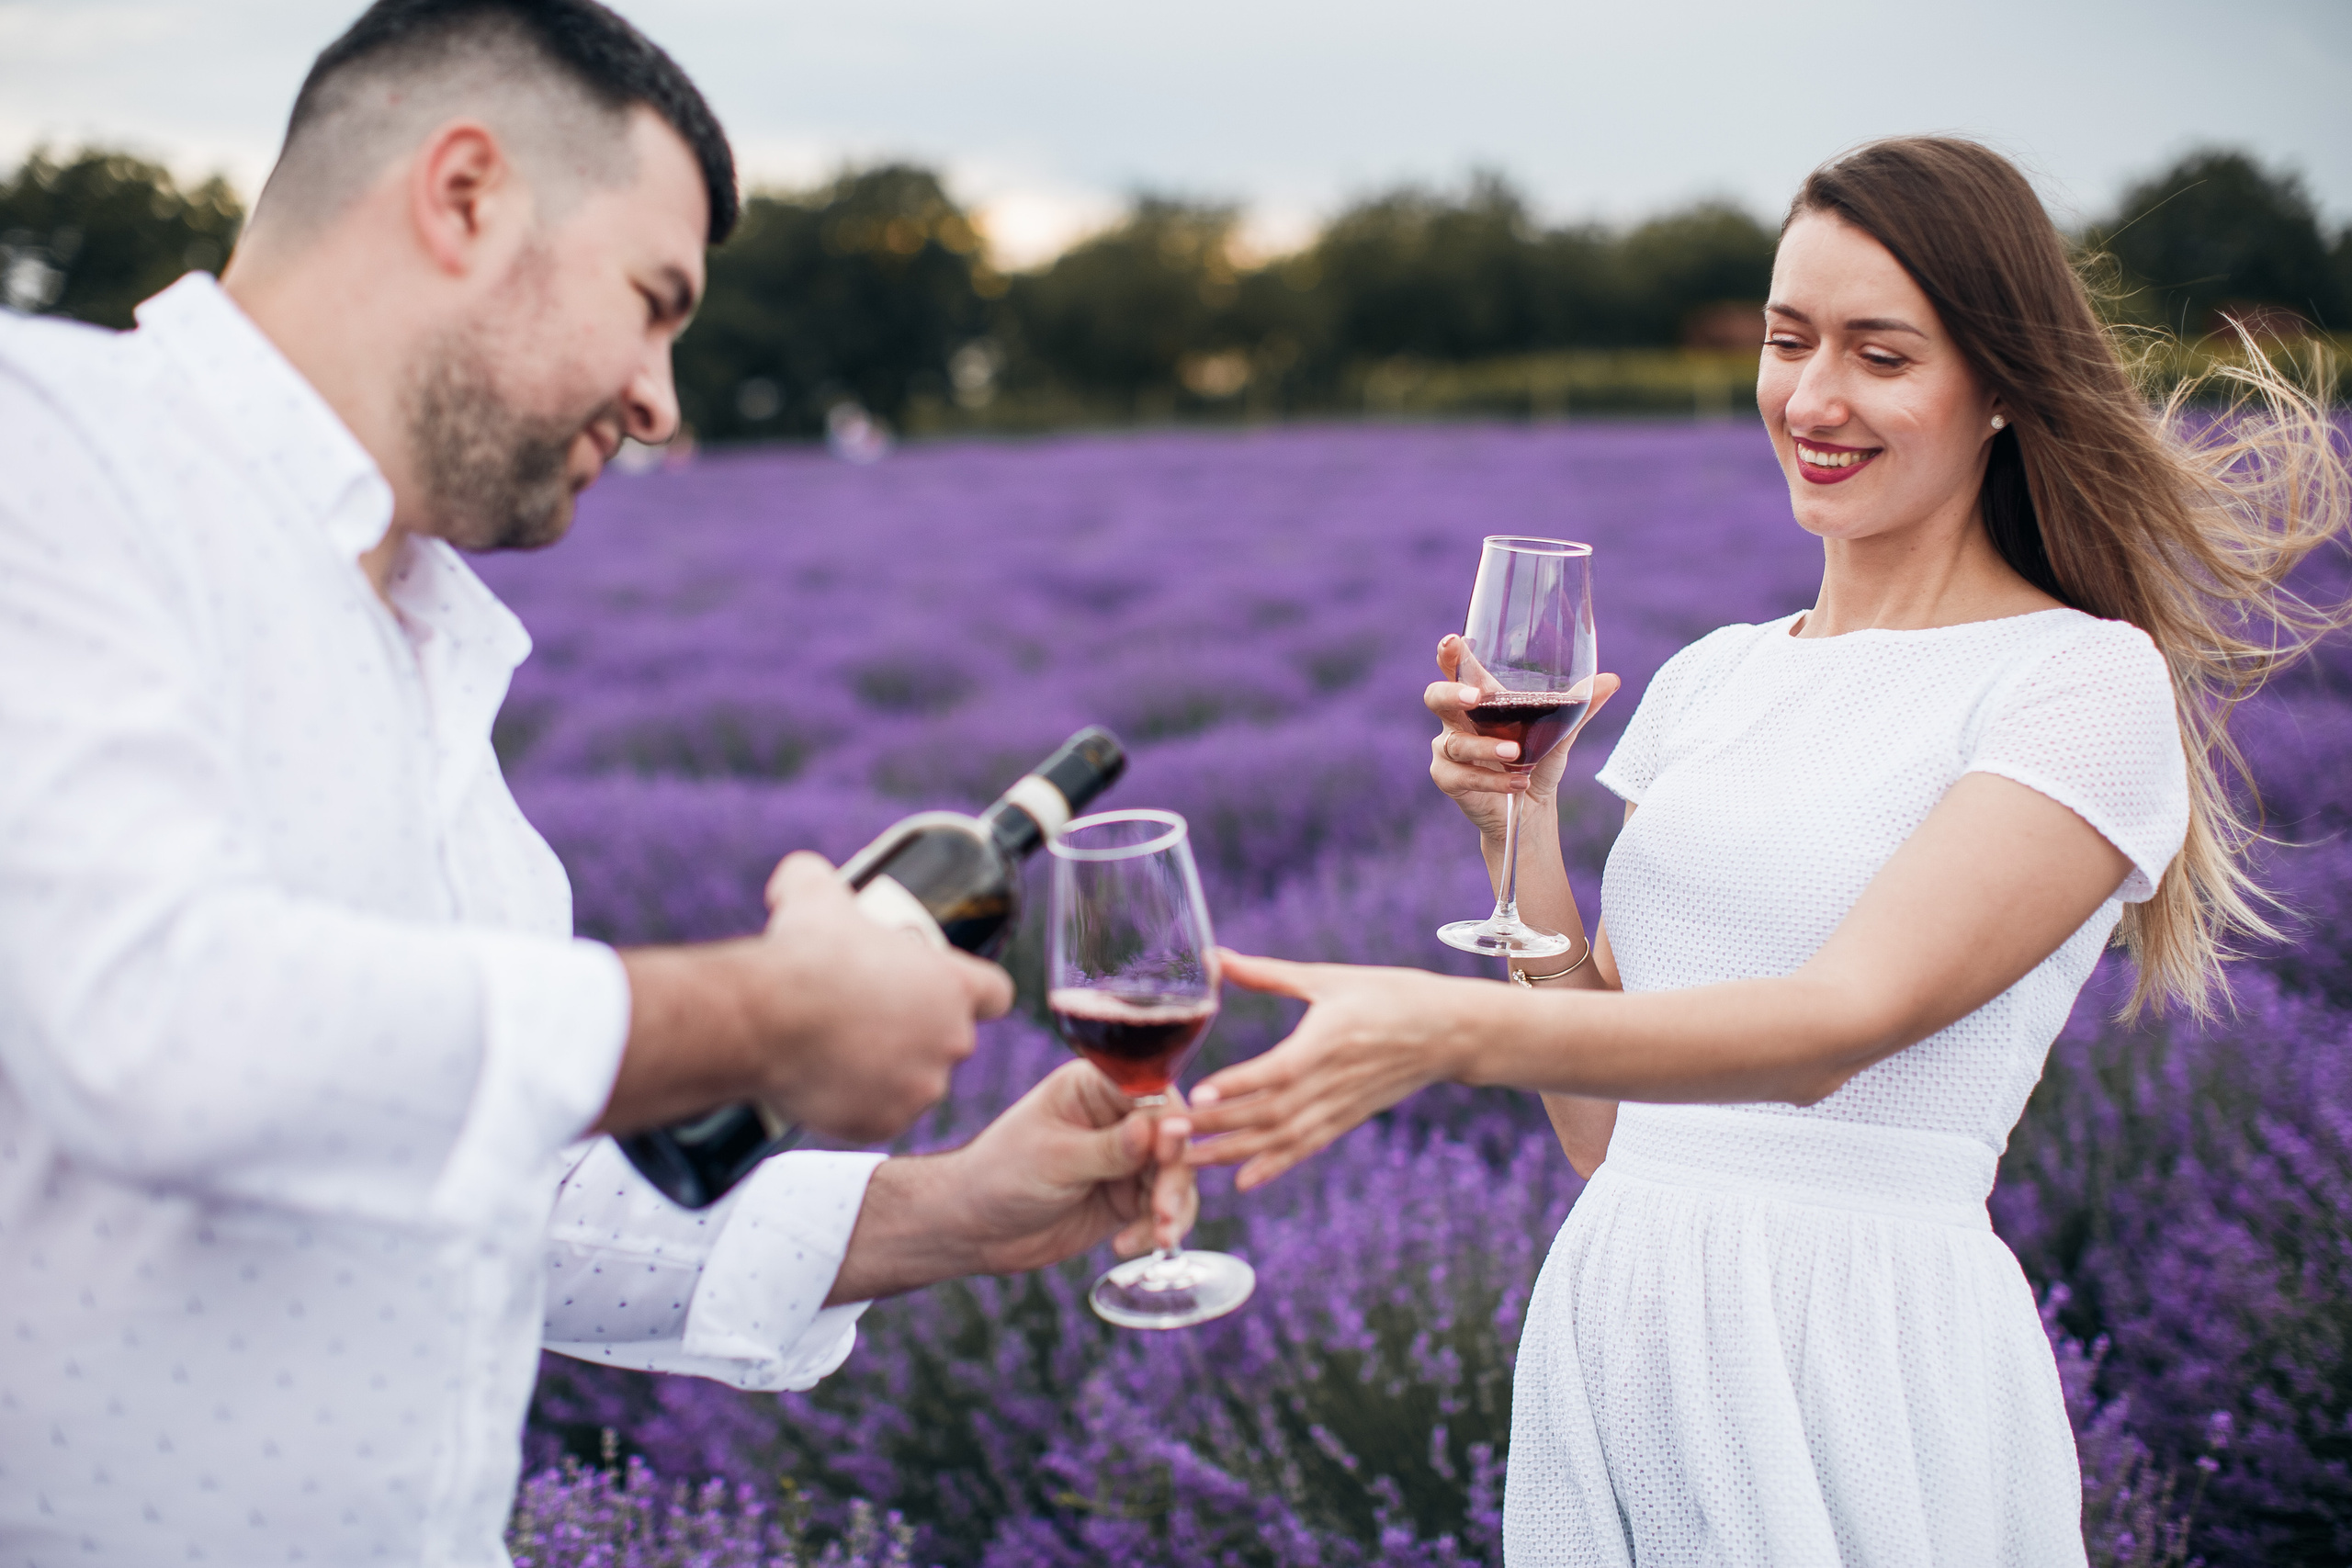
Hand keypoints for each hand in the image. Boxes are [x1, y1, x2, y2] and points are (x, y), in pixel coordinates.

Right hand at [755, 851, 1013, 1143]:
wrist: (764, 1019)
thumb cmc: (802, 953)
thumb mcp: (812, 893)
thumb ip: (816, 876)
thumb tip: (796, 874)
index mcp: (952, 987)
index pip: (996, 993)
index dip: (972, 991)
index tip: (940, 990)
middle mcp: (950, 1041)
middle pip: (951, 1040)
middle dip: (920, 1032)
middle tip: (873, 1017)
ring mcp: (919, 1088)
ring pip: (915, 1083)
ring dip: (892, 1072)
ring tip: (845, 1052)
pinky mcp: (882, 1124)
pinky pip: (878, 1117)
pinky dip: (859, 1106)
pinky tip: (828, 1085)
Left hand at [825, 1060, 1198, 1303]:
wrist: (973, 1228)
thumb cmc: (1000, 1176)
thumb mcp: (1053, 1159)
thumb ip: (1108, 1147)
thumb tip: (1157, 1128)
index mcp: (1094, 1087)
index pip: (1152, 1094)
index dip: (1170, 1123)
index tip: (1169, 1154)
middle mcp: (1116, 1118)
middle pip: (1172, 1139)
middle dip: (1173, 1177)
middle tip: (1161, 1210)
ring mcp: (1124, 1159)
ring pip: (1174, 1177)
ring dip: (1172, 1208)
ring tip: (1156, 1237)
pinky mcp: (1125, 1196)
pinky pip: (1161, 1209)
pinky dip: (1156, 1228)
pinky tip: (1129, 1245)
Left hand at [1186, 949, 1482, 1189]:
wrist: (1449, 1031)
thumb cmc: (1388, 993)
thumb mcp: (1328, 977)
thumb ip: (1267, 973)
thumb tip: (1214, 956)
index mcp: (1329, 1038)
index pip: (1280, 1068)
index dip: (1240, 1083)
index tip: (1200, 1093)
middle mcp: (1334, 1078)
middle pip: (1271, 1111)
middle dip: (1218, 1126)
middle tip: (1169, 1134)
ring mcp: (1342, 1104)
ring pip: (1282, 1136)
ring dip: (1234, 1152)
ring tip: (1188, 1161)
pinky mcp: (1348, 1118)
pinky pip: (1307, 1147)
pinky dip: (1275, 1166)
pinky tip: (1244, 1181)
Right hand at [1425, 635, 1618, 841]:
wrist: (1530, 809)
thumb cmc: (1539, 760)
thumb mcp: (1560, 733)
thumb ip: (1580, 707)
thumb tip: (1611, 680)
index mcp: (1481, 699)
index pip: (1458, 669)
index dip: (1450, 655)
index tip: (1452, 642)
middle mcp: (1458, 720)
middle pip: (1436, 697)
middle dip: (1451, 693)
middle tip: (1475, 697)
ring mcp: (1448, 750)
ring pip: (1455, 742)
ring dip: (1485, 747)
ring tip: (1515, 753)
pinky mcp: (1448, 779)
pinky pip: (1462, 776)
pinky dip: (1492, 780)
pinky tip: (1518, 782)